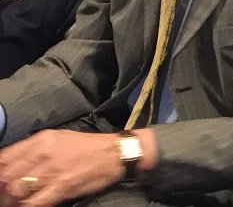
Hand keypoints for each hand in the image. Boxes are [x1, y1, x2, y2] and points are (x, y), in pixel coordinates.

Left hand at [0, 130, 138, 206]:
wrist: (115, 153)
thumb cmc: (86, 147)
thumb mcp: (58, 139)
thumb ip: (34, 150)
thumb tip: (11, 164)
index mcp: (41, 140)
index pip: (5, 158)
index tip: (1, 181)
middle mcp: (43, 153)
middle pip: (6, 177)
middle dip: (3, 190)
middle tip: (6, 197)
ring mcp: (52, 170)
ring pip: (16, 191)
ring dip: (12, 201)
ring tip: (15, 204)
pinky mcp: (62, 186)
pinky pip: (34, 203)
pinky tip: (30, 206)